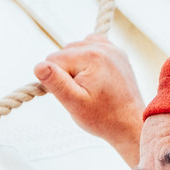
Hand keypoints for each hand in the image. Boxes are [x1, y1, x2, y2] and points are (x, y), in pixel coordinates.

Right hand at [34, 37, 144, 164]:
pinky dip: (87, 60)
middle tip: (82, 93)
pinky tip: (94, 76)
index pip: (52, 59)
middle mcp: (103, 46)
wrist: (130, 123)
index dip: (56, 80)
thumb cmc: (103, 117)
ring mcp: (112, 48)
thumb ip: (56, 83)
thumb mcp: (74, 103)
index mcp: (91, 56)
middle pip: (64, 52)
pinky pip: (91, 47)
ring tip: (89, 87)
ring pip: (76, 49)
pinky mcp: (117, 52)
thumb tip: (38, 66)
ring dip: (76, 66)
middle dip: (66, 72)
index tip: (72, 95)